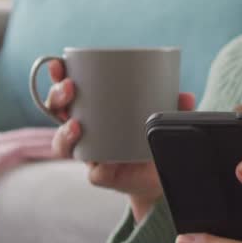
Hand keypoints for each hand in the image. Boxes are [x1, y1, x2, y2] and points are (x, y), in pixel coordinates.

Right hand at [44, 59, 194, 219]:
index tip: (57, 65)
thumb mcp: (160, 117)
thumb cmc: (150, 139)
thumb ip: (173, 107)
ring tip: (76, 125)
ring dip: (64, 133)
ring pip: (62, 145)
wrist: (156, 177)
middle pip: (58, 112)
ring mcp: (89, 154)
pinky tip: (102, 162)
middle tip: (69, 89)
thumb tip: (185, 95)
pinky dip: (97, 167)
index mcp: (92, 110)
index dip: (56, 76)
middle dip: (57, 98)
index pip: (67, 89)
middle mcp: (83, 131)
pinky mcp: (102, 175)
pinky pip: (94, 172)